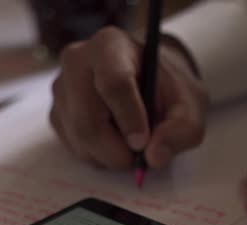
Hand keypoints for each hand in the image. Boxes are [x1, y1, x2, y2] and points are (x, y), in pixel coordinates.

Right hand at [50, 27, 207, 169]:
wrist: (148, 85)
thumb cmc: (167, 92)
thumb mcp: (189, 107)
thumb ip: (180, 130)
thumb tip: (154, 156)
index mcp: (111, 46)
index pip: (113, 83)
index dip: (129, 118)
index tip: (143, 143)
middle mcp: (77, 62)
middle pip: (88, 119)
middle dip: (116, 149)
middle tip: (139, 157)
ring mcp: (61, 89)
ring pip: (80, 138)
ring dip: (110, 155)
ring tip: (130, 142)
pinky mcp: (56, 114)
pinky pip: (74, 148)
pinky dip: (99, 156)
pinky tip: (114, 141)